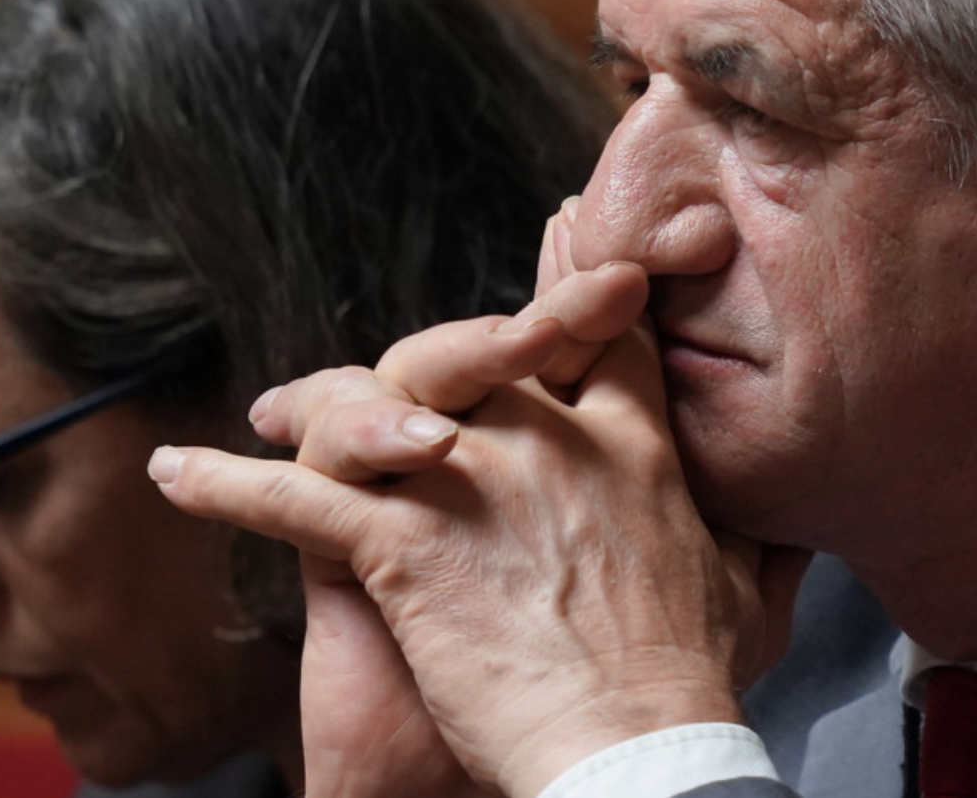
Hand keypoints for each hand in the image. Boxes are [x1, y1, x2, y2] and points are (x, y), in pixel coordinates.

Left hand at [155, 266, 802, 795]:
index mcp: (635, 448)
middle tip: (387, 358)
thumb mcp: (754, 594)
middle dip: (434, 342)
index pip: (601, 336)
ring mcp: (475, 481)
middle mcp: (553, 440)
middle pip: (473, 349)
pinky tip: (176, 476)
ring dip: (310, 408)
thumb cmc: (695, 686)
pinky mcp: (406, 541)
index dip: (578, 280)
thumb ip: (763, 539)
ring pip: (372, 403)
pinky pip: (294, 497)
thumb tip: (799, 526)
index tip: (566, 230)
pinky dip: (226, 486)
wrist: (640, 748)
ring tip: (265, 419)